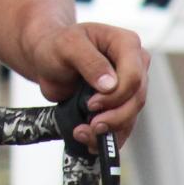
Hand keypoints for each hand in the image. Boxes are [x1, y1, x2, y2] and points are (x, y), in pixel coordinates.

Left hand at [23, 22, 147, 146]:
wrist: (47, 59)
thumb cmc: (57, 45)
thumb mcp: (67, 45)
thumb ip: (89, 61)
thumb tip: (111, 85)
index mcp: (126, 44)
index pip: (134, 75)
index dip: (116, 94)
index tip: (92, 103)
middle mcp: (134, 65)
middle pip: (136, 99)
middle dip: (114, 117)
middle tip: (92, 125)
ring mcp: (128, 86)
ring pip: (131, 116)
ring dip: (110, 130)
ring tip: (84, 134)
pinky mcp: (120, 104)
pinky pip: (122, 126)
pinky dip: (107, 137)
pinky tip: (90, 140)